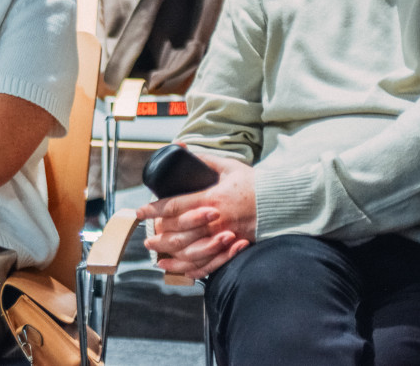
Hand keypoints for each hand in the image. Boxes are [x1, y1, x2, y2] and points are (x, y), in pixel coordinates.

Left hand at [137, 153, 255, 278]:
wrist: (278, 203)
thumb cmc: (253, 183)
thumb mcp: (228, 166)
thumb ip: (204, 160)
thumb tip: (182, 150)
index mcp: (210, 198)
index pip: (175, 206)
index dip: (155, 210)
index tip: (141, 211)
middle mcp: (213, 220)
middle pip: (177, 232)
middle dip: (158, 235)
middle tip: (146, 235)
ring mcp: (221, 237)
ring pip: (188, 251)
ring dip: (168, 253)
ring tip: (156, 252)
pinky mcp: (229, 248)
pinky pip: (206, 263)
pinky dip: (189, 269)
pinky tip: (177, 268)